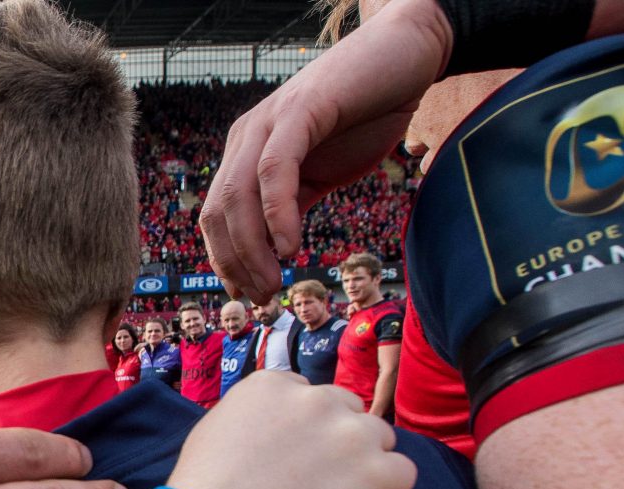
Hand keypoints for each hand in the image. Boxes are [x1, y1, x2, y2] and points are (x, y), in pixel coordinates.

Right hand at [167, 372, 414, 488]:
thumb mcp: (218, 429)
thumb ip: (260, 417)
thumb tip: (287, 429)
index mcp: (273, 384)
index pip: (309, 396)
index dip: (303, 430)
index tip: (291, 457)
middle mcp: (316, 398)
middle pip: (348, 411)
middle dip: (336, 440)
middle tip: (313, 480)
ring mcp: (350, 433)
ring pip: (378, 438)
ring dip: (363, 462)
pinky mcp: (377, 471)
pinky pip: (401, 472)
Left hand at [199, 0, 451, 300]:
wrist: (406, 55)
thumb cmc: (367, 115)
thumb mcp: (322, 172)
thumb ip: (294, 204)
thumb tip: (275, 252)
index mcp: (247, 153)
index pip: (217, 217)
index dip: (227, 262)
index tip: (251, 296)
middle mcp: (248, 137)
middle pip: (218, 212)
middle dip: (235, 264)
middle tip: (264, 298)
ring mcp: (269, 122)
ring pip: (237, 195)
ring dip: (251, 249)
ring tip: (275, 282)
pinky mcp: (299, 110)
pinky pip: (274, 169)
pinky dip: (276, 213)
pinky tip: (290, 246)